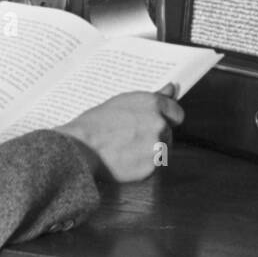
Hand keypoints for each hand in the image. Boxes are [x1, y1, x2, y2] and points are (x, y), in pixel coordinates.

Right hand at [54, 83, 183, 182]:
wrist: (80, 148)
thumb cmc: (96, 123)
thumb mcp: (123, 102)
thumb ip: (153, 98)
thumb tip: (172, 88)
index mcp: (153, 104)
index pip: (177, 113)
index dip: (166, 119)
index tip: (156, 124)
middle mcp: (159, 124)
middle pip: (168, 133)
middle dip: (154, 136)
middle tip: (130, 138)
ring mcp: (157, 146)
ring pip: (162, 151)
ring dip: (149, 152)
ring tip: (125, 150)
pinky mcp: (152, 168)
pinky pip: (153, 167)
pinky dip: (142, 167)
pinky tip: (125, 161)